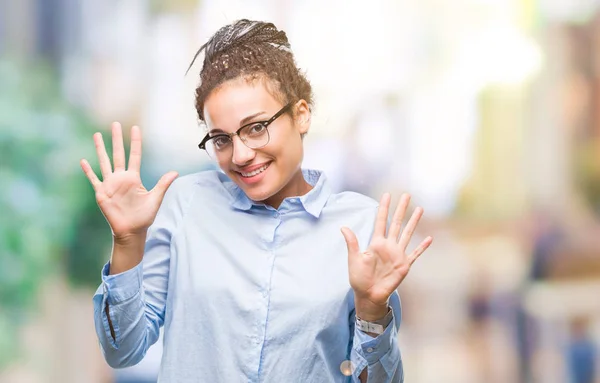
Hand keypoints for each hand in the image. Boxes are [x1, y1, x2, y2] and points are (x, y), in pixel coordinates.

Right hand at [80, 122, 177, 241]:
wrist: (131, 231)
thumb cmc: (144, 216)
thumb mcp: (155, 199)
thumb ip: (163, 184)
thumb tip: (175, 172)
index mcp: (134, 177)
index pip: (134, 155)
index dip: (135, 142)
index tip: (135, 127)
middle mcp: (121, 178)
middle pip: (118, 154)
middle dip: (116, 139)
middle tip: (115, 123)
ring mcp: (110, 184)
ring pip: (104, 162)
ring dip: (100, 149)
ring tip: (96, 134)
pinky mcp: (101, 193)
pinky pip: (93, 179)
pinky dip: (88, 171)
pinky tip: (83, 161)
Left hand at [341, 193, 431, 318]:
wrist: (369, 295)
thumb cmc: (359, 278)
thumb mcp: (354, 259)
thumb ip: (352, 243)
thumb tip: (343, 227)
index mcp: (376, 243)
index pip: (381, 221)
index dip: (384, 208)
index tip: (387, 195)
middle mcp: (388, 246)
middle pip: (397, 223)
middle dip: (401, 209)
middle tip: (407, 195)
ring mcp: (398, 255)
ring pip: (408, 234)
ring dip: (414, 222)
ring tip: (420, 209)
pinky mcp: (404, 265)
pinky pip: (415, 254)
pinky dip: (422, 247)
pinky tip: (429, 238)